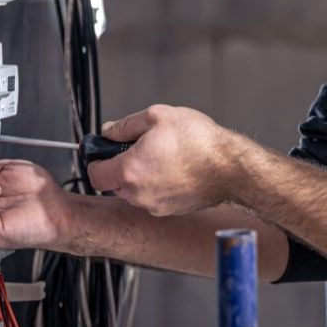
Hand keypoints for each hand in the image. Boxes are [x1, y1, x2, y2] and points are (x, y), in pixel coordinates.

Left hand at [88, 104, 241, 216]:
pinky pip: (155, 198)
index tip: (105, 151)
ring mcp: (155, 205)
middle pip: (114, 183)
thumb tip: (109, 130)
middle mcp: (138, 193)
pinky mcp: (172, 210)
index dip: (97, 160)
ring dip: (141, 176)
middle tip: (141, 148)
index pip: (95, 174)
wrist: (231, 168)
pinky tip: (177, 170)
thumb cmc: (200, 142)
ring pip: (135, 192)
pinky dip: (159, 186)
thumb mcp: (159, 116)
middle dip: (121, 166)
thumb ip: (126, 124)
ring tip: (165, 157)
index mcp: (129, 170)